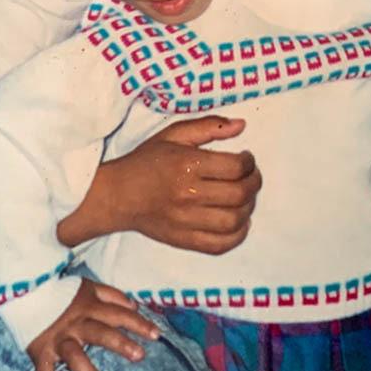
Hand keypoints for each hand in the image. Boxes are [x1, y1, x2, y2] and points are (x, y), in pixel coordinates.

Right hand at [27, 278, 160, 370]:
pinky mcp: (41, 352)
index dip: (138, 323)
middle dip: (120, 344)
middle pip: (100, 333)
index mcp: (89, 306)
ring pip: (74, 356)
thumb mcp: (89, 287)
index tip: (156, 335)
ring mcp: (58, 339)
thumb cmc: (61, 292)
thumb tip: (134, 306)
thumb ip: (112, 295)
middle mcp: (76, 323)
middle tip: (139, 356)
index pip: (119, 314)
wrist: (24, 293)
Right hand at [57, 116, 262, 252]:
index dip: (249, 162)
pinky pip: (219, 245)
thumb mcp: (173, 135)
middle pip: (239, 194)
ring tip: (244, 198)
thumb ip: (208, 126)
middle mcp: (188, 193)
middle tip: (250, 177)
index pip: (236, 167)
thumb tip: (241, 125)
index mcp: (188, 164)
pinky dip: (237, 235)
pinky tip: (238, 222)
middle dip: (254, 183)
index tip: (247, 159)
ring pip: (234, 221)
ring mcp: (186, 220)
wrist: (116, 196)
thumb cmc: (146, 162)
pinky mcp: (183, 240)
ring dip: (248, 208)